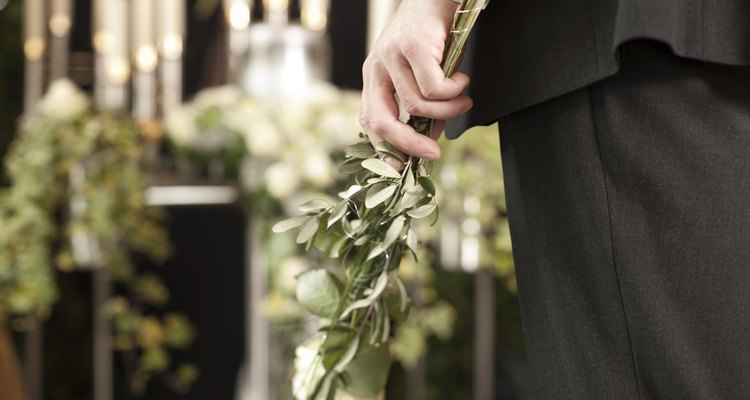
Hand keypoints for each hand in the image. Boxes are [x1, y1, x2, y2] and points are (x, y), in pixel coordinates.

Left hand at [360, 0, 472, 161]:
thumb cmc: (431, 37)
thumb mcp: (419, 74)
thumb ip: (421, 105)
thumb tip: (430, 138)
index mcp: (373, 78)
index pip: (370, 121)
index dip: (385, 148)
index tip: (404, 168)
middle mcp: (376, 68)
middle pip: (382, 120)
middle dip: (408, 144)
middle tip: (433, 154)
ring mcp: (390, 56)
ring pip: (416, 105)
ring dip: (447, 111)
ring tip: (463, 101)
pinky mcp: (410, 47)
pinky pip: (433, 87)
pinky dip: (452, 92)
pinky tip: (461, 80)